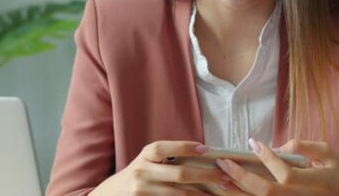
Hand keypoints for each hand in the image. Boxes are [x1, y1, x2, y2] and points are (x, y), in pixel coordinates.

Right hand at [91, 140, 230, 194]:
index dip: (184, 147)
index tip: (206, 149)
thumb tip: (202, 153)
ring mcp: (143, 191)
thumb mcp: (147, 160)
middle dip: (205, 175)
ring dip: (202, 194)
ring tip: (219, 192)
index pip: (164, 148)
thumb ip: (167, 157)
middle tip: (224, 176)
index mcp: (145, 156)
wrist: (114, 194)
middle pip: (179, 174)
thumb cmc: (138, 174)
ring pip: (178, 194)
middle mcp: (142, 172)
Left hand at [214, 139, 338, 195]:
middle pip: (267, 192)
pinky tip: (236, 189)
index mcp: (317, 183)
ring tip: (222, 177)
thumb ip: (303, 146)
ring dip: (240, 190)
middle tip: (224, 162)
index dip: (267, 158)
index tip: (253, 143)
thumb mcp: (329, 154)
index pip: (285, 173)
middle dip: (241, 176)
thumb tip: (276, 147)